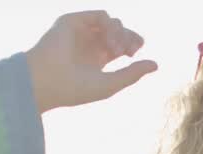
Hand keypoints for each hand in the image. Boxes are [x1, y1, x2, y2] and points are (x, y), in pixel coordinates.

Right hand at [26, 11, 157, 112]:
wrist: (46, 82)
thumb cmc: (75, 89)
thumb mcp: (111, 84)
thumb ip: (132, 74)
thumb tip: (156, 64)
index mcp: (98, 57)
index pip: (123, 43)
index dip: (133, 44)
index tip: (131, 55)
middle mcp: (90, 42)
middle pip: (121, 30)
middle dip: (129, 38)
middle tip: (127, 53)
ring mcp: (81, 31)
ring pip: (113, 22)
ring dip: (121, 34)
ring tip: (115, 51)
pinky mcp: (73, 21)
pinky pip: (101, 15)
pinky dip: (111, 27)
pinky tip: (109, 43)